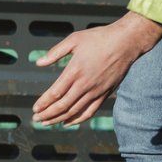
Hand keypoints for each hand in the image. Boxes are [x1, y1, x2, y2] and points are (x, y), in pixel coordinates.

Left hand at [32, 13, 161, 126]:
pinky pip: (90, 111)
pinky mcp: (105, 93)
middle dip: (48, 114)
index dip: (43, 103)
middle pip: (63, 106)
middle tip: (36, 120)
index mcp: (75, 70)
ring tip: (48, 123)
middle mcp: (85, 84)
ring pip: (75, 111)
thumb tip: (39, 63)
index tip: (35, 109)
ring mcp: (96, 90)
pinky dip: (78, 119)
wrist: (126, 42)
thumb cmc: (99, 38)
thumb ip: (55, 52)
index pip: (55, 93)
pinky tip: (68, 122)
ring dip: (60, 119)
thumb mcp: (74, 39)